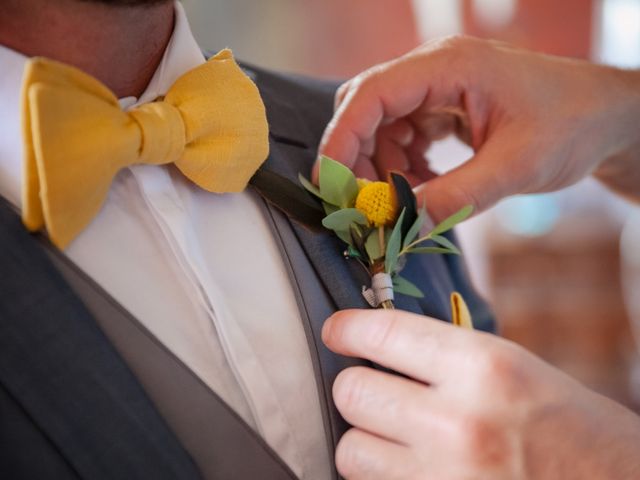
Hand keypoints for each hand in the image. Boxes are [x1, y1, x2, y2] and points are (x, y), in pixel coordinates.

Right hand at [317, 36, 639, 221]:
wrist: (604, 118)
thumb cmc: (572, 125)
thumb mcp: (515, 167)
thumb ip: (455, 197)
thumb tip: (401, 225)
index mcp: (450, 66)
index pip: (371, 94)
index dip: (341, 139)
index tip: (330, 185)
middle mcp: (436, 70)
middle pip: (367, 109)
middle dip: (359, 159)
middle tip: (364, 205)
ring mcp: (439, 88)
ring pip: (382, 128)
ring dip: (383, 169)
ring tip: (405, 202)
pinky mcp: (444, 108)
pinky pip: (404, 137)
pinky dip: (403, 168)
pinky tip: (422, 189)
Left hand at [322, 309, 639, 478]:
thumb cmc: (568, 427)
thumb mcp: (513, 369)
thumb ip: (443, 355)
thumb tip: (376, 340)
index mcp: (483, 366)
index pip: (381, 333)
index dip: (346, 329)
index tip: (336, 333)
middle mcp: (459, 422)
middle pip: (351, 392)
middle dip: (358, 387)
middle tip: (378, 390)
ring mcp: (444, 479)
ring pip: (349, 449)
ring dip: (366, 440)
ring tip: (397, 438)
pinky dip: (382, 478)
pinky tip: (411, 469)